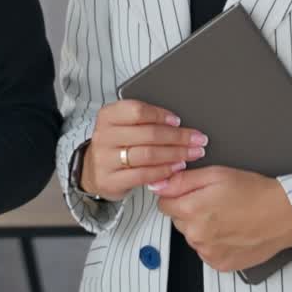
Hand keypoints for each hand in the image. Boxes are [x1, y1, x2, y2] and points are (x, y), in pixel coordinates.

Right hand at [80, 99, 207, 200]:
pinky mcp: (110, 180)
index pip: (137, 111)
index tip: (178, 121)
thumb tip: (177, 123)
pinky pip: (143, 175)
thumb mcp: (122, 125)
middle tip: (197, 140)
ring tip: (192, 154)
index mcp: (107, 116)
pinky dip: (164, 171)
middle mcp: (104, 136)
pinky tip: (177, 168)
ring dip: (175, 154)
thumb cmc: (116, 144)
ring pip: (147, 155)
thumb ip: (143, 121)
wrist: (93, 169)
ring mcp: (105, 159)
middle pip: (147, 134)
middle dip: (178, 137)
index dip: (160, 115)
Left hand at [151, 165, 291, 272]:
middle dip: (188, 210)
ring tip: (225, 216)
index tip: (190, 192)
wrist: (284, 215)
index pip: (163, 204)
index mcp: (192, 210)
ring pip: (191, 236)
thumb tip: (157, 184)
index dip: (175, 195)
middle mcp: (197, 234)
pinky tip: (230, 231)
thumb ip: (181, 180)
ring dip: (200, 227)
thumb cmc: (253, 192)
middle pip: (177, 220)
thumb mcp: (214, 174)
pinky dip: (213, 242)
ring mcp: (209, 252)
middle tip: (213, 202)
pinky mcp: (221, 264)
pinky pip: (205, 251)